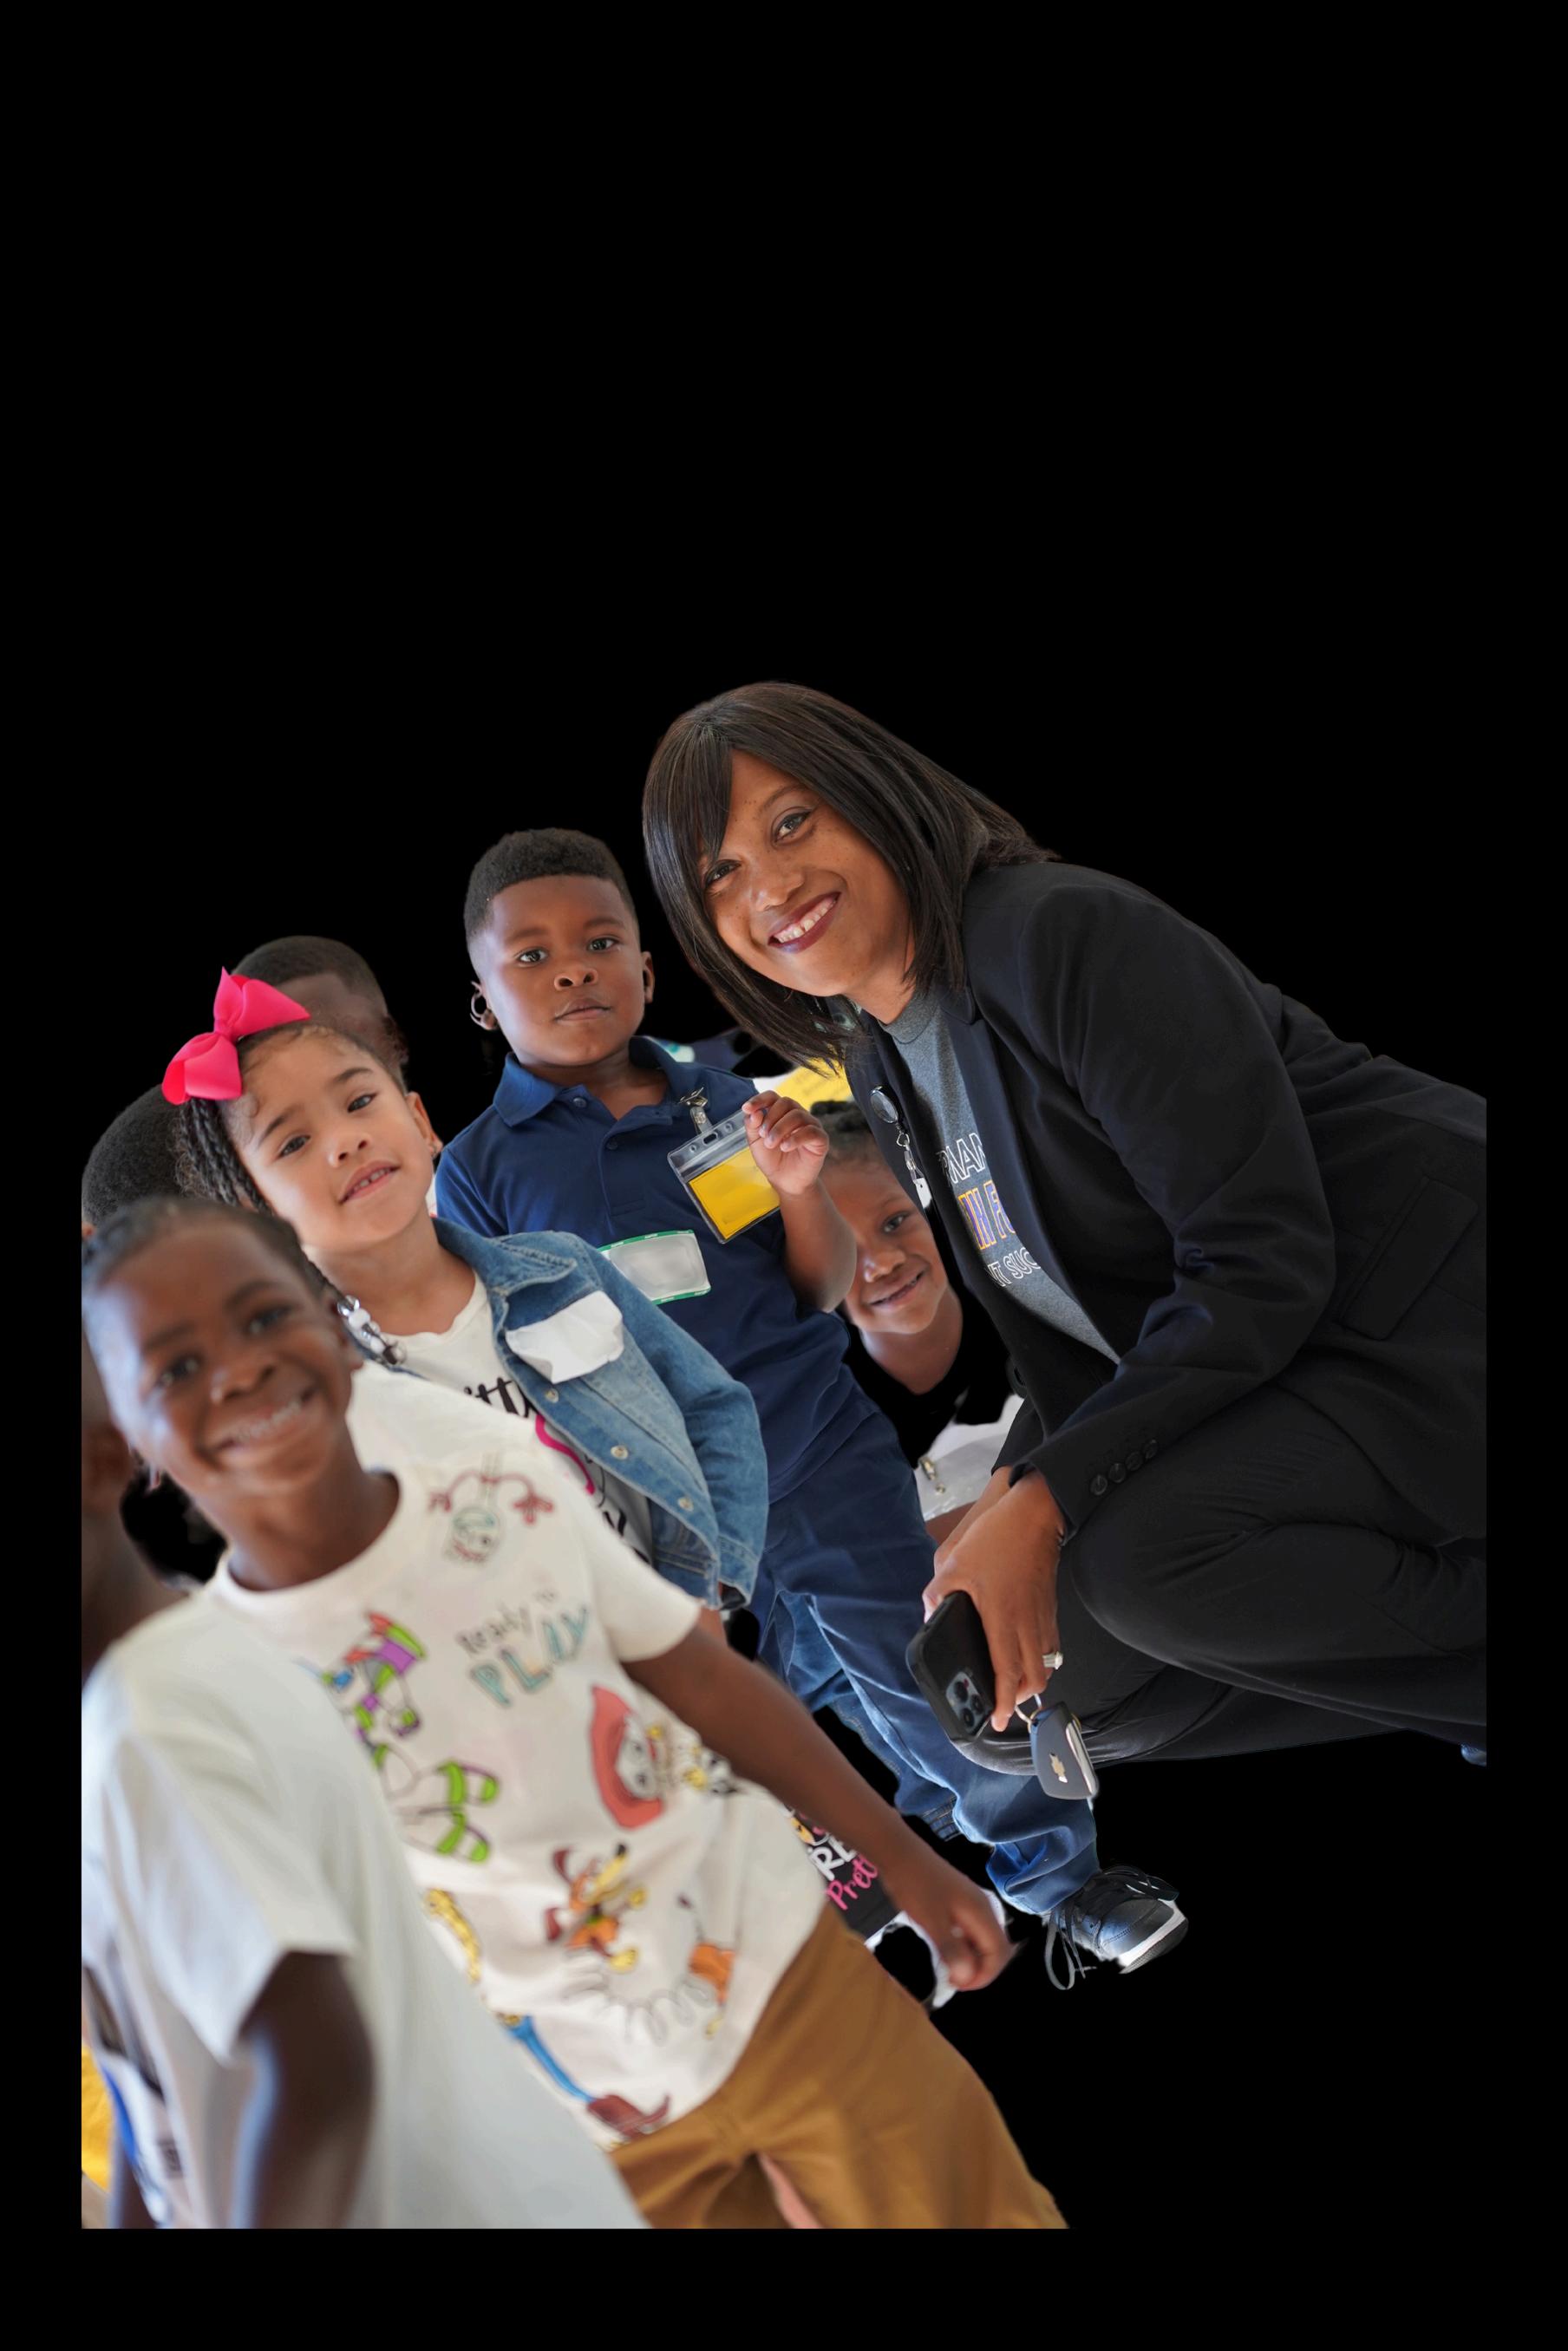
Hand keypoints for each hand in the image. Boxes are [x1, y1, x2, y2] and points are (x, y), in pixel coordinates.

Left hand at [742, 1091, 829, 1197]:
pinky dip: (795, 1138)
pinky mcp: (820, 1139)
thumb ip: (752, 1126)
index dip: (759, 1099)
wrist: (785, 1182)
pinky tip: (785, 1147)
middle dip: (771, 1118)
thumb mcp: (755, 1142)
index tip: (746, 1108)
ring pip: (798, 1115)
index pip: (772, 1096)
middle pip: (786, 1102)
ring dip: (780, 1129)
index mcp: (781, 1113)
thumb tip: (754, 1111)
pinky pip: (811, 1131)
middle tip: (763, 1136)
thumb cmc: (772, 1160)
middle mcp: (797, 1115)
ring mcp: (810, 1125)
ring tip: (771, 1144)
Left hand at [878, 1842, 1012, 1991]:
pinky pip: (971, 1931)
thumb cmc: (915, 1886)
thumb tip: (968, 1977)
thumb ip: (952, 1949)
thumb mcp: (931, 1921)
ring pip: (983, 1940)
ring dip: (971, 1959)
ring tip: (948, 1970)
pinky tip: (945, 1951)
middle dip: (981, 1970)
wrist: (899, 1853)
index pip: (999, 1953)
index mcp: (981, 1912)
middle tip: (954, 1981)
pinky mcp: (960, 1902)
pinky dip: (963, 1946)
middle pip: (996, 1947)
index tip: (958, 1985)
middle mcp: (983, 1908)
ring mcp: (972, 1903)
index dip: (985, 1975)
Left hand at [923, 1470, 1065, 1730]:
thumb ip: (938, 1595)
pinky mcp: (1050, 1606)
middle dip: (1018, 1699)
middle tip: (1000, 1704)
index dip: (1002, 1701)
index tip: (995, 1720)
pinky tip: (1024, 1654)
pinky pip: (1051, 1645)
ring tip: (1010, 1685)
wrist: (1035, 1514)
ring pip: (1046, 1664)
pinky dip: (1040, 1660)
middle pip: (1034, 1678)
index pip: (1008, 1672)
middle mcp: (1028, 1623)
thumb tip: (930, 1617)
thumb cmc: (996, 1538)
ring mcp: (1043, 1616)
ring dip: (1030, 1681)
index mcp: (1003, 1617)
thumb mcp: (954, 1564)